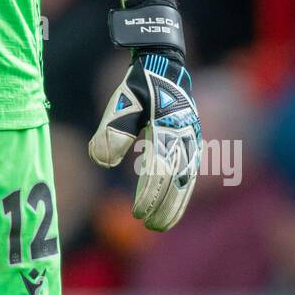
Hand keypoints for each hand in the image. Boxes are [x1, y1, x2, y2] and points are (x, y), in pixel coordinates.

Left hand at [89, 47, 202, 231]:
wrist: (163, 68)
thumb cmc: (139, 88)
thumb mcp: (122, 104)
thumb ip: (112, 132)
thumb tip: (102, 161)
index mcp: (167, 129)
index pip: (160, 170)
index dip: (150, 194)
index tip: (137, 213)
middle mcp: (184, 137)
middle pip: (177, 180)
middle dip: (165, 206)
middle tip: (150, 226)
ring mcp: (191, 141)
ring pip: (186, 180)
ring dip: (175, 204)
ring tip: (161, 224)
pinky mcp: (192, 143)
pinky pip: (189, 173)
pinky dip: (182, 192)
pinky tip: (172, 206)